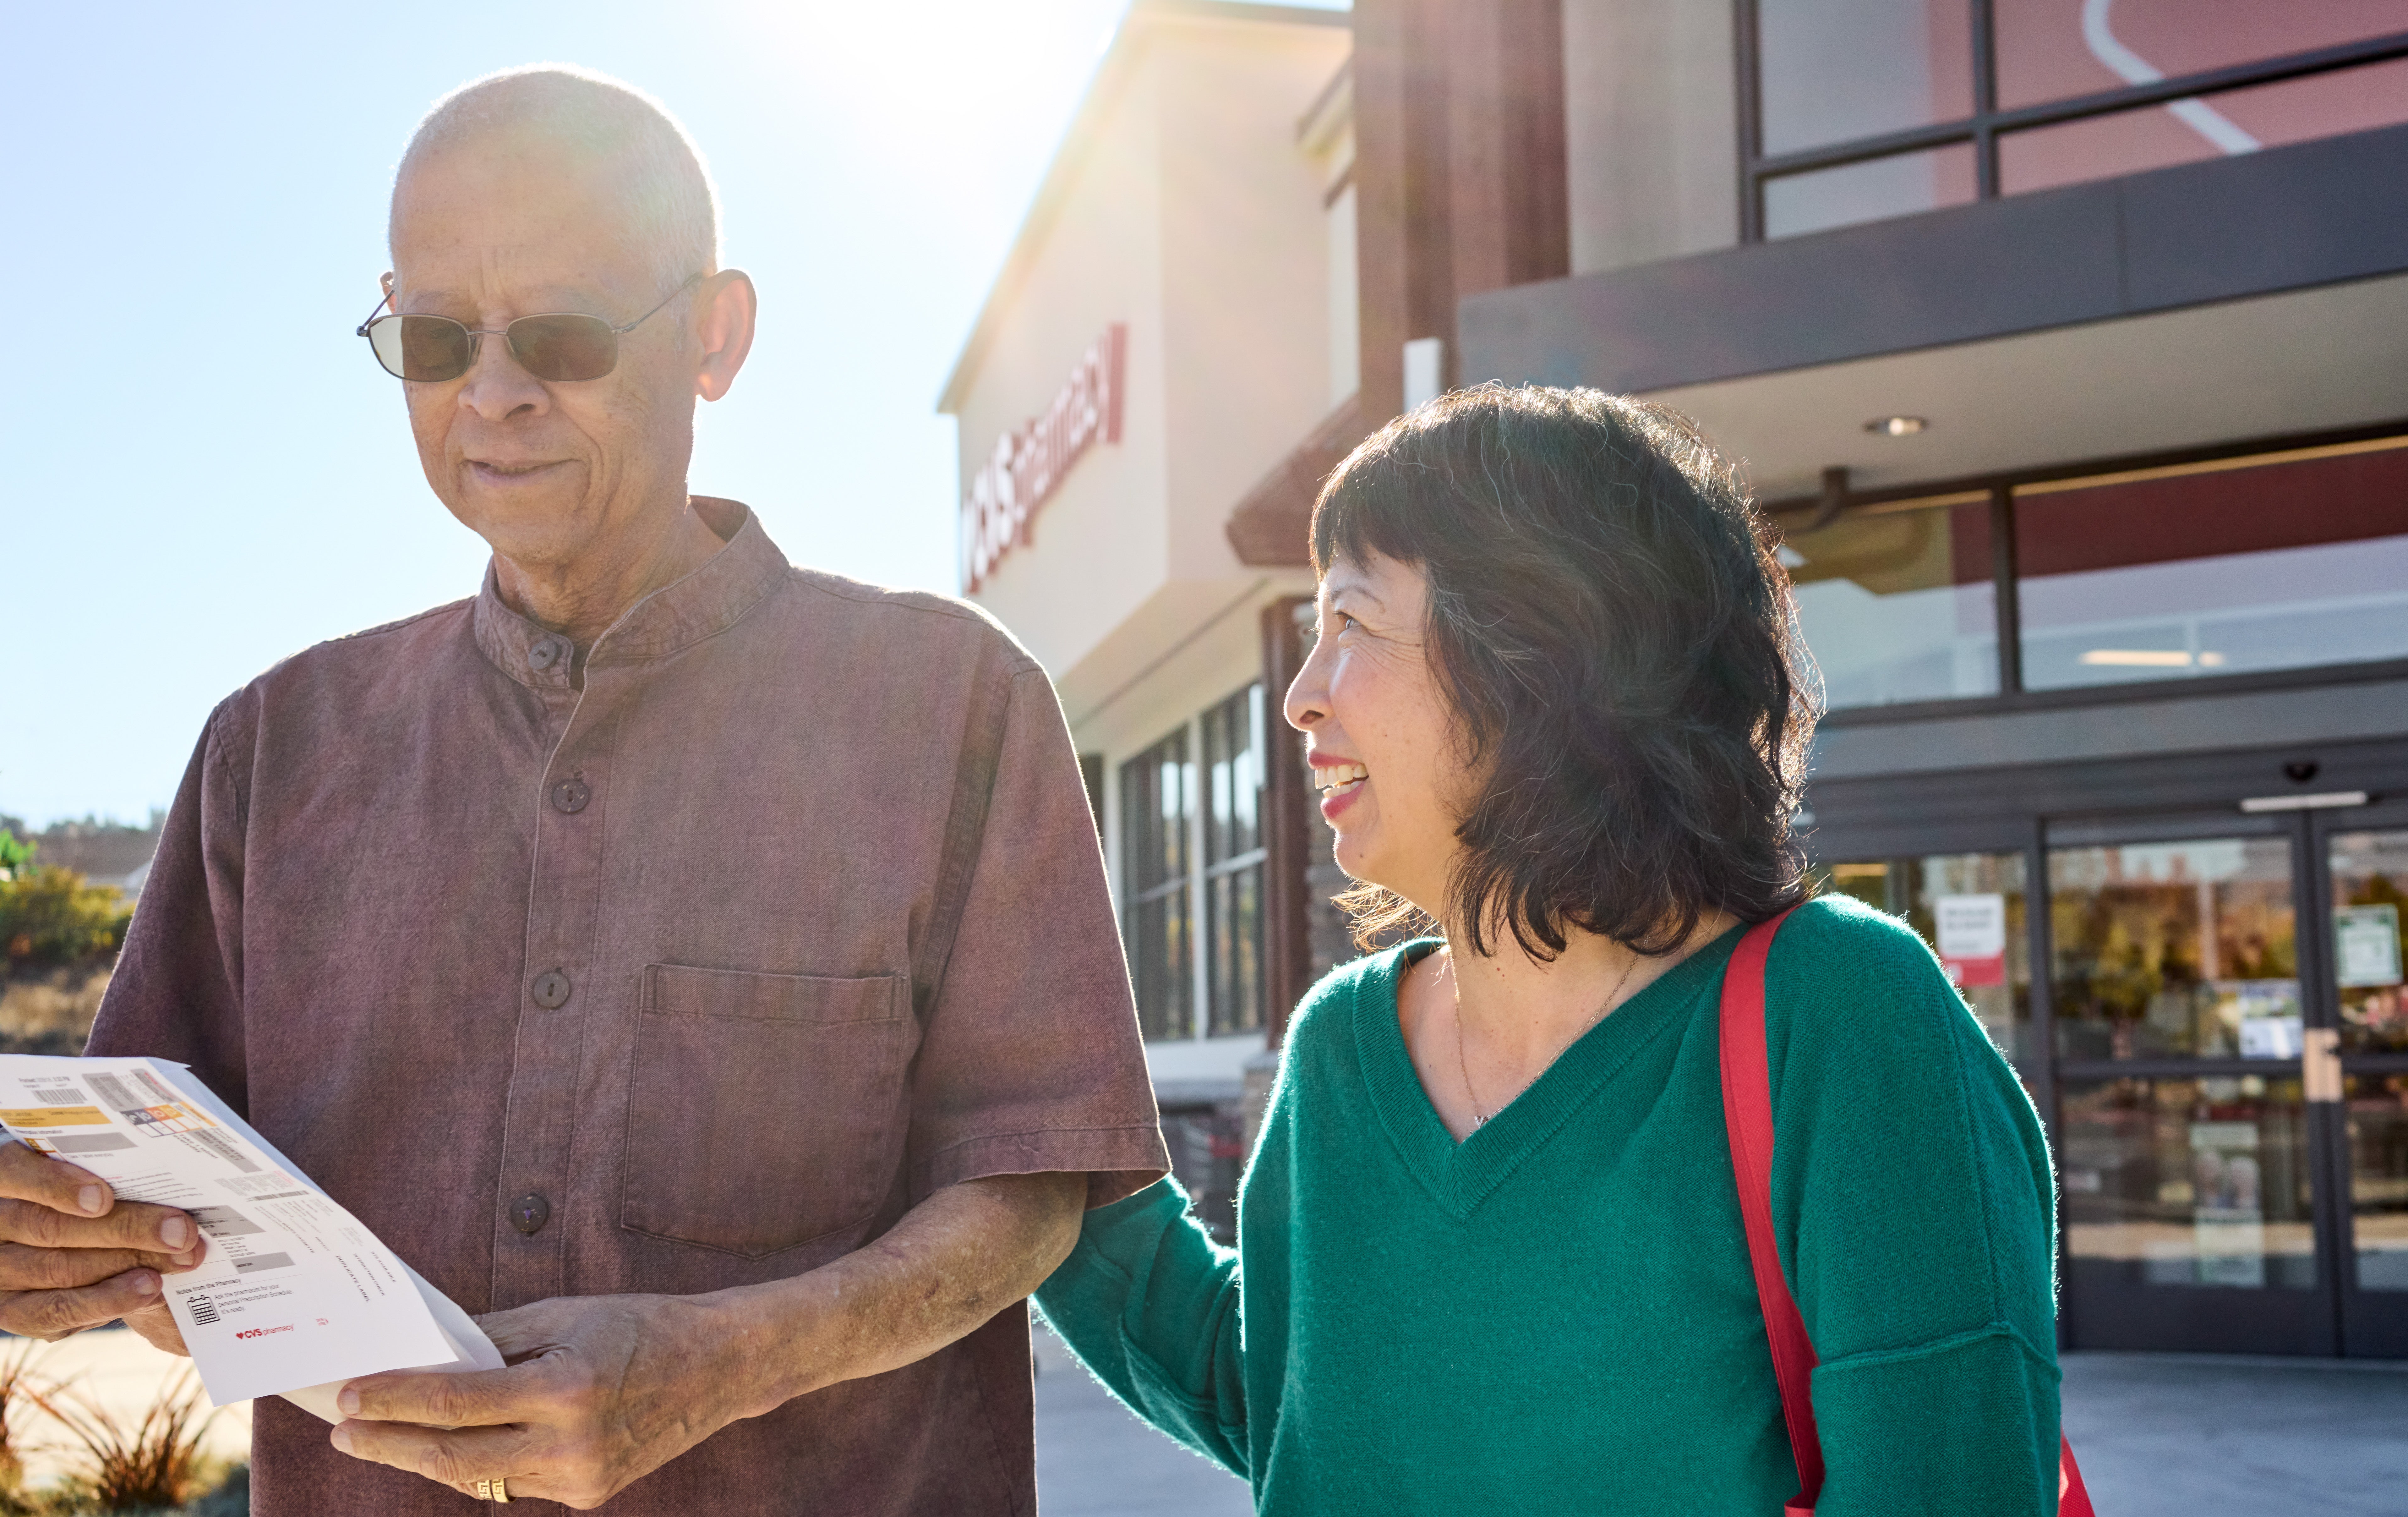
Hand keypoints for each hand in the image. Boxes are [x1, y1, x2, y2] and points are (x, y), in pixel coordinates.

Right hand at [0, 1140, 205, 1342]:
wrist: (68, 1242)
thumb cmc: (85, 1191)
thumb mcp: (87, 1172)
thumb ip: (108, 1169)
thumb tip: (171, 1180)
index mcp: (3, 1179)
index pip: (15, 1174)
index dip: (55, 1186)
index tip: (103, 1197)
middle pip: (50, 1227)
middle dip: (125, 1229)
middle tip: (182, 1231)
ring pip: (59, 1269)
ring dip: (127, 1264)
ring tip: (180, 1260)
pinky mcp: (13, 1311)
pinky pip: (58, 1311)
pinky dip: (109, 1300)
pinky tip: (150, 1289)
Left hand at [329, 1291, 764, 1509]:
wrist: (719, 1366)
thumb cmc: (642, 1326)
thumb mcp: (566, 1315)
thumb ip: (493, 1339)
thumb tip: (428, 1352)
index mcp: (566, 1388)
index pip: (456, 1402)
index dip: (394, 1400)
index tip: (348, 1396)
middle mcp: (571, 1443)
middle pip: (454, 1456)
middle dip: (390, 1443)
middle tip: (344, 1429)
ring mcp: (581, 1477)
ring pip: (478, 1479)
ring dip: (426, 1457)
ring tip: (382, 1438)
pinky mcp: (589, 1494)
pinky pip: (513, 1483)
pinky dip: (478, 1464)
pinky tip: (452, 1445)